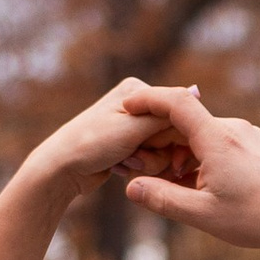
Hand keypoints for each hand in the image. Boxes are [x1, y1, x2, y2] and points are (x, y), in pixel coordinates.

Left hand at [22, 77, 208, 212]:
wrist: (61, 169)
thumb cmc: (92, 144)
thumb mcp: (134, 129)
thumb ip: (168, 115)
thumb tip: (198, 92)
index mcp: (138, 89)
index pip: (177, 114)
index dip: (171, 138)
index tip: (149, 148)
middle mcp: (137, 104)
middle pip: (171, 135)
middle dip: (155, 153)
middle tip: (132, 158)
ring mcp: (133, 125)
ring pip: (162, 151)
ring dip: (145, 163)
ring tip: (122, 163)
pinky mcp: (129, 145)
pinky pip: (150, 160)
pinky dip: (138, 167)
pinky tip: (119, 168)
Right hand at [116, 82, 259, 259]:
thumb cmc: (257, 219)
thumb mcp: (202, 215)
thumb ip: (162, 199)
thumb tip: (131, 188)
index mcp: (216, 138)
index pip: (174, 102)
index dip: (147, 99)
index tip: (127, 106)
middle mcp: (233, 128)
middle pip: (186, 123)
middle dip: (162, 142)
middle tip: (148, 170)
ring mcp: (249, 135)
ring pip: (204, 136)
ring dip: (185, 156)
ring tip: (180, 188)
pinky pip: (223, 144)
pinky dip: (205, 159)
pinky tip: (206, 188)